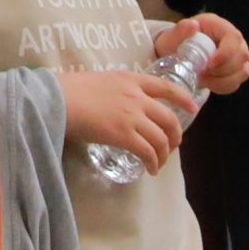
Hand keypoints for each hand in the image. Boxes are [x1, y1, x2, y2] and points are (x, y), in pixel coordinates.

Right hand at [61, 67, 194, 171]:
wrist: (55, 98)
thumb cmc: (68, 90)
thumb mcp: (98, 82)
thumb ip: (114, 92)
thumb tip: (114, 108)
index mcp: (130, 79)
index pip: (165, 87)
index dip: (182, 98)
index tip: (192, 108)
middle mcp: (136, 97)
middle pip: (169, 118)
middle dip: (176, 134)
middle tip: (173, 145)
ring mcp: (132, 116)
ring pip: (161, 138)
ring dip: (164, 154)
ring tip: (159, 163)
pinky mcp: (124, 135)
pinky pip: (148, 152)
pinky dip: (153, 163)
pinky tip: (150, 169)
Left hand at [160, 12, 248, 93]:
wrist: (179, 54)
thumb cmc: (177, 43)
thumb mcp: (173, 35)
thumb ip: (179, 30)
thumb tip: (192, 25)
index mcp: (221, 26)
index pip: (234, 38)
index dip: (225, 54)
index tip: (209, 64)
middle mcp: (235, 40)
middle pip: (242, 57)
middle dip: (222, 70)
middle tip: (202, 73)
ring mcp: (238, 56)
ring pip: (242, 72)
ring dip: (221, 81)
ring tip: (202, 79)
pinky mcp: (238, 71)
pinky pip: (236, 83)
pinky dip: (221, 87)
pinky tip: (208, 83)